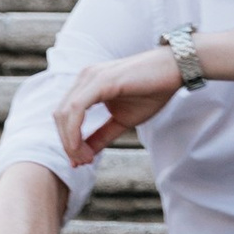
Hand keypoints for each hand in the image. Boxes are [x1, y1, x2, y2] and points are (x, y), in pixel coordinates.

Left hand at [54, 44, 181, 170]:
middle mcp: (85, 78)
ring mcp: (91, 77)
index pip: (65, 115)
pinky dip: (74, 131)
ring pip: (65, 113)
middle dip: (67, 144)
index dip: (68, 141)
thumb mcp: (122, 120)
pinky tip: (82, 148)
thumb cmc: (151, 91)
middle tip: (82, 163)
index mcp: (87, 85)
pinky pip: (77, 109)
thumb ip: (102, 135)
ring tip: (84, 159)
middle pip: (60, 116)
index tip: (79, 162)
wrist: (173, 71)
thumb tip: (84, 155)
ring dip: (70, 141)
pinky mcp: (101, 80)